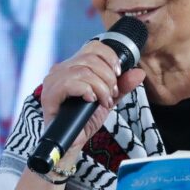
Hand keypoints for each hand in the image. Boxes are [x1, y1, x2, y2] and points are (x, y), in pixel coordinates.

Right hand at [39, 39, 145, 169]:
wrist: (73, 142)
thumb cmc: (85, 120)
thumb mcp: (108, 99)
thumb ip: (122, 86)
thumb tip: (139, 72)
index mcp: (73, 66)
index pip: (94, 47)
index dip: (110, 58)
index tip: (118, 75)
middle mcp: (60, 69)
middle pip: (90, 58)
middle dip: (108, 77)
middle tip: (111, 95)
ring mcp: (53, 81)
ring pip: (83, 71)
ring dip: (100, 87)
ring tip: (103, 101)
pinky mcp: (49, 94)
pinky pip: (71, 83)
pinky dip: (86, 90)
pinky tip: (91, 100)